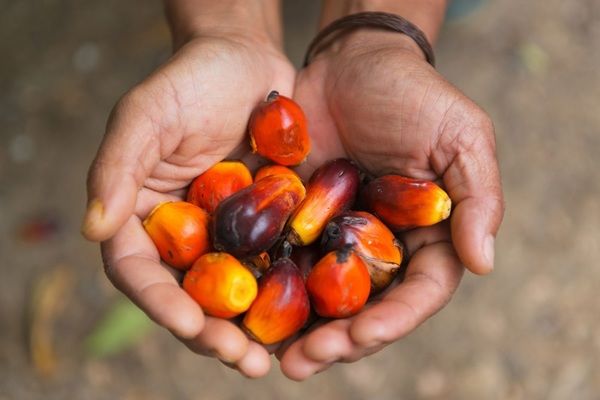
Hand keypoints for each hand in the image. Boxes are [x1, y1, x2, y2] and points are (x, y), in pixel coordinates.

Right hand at [82, 15, 294, 376]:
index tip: (189, 324)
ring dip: (250, 327)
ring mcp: (227, 233)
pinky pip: (274, 264)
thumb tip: (92, 230)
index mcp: (142, 214)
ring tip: (272, 358)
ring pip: (233, 290)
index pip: (139, 270)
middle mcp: (183, 232)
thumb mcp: (147, 113)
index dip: (160, 302)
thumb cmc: (191, 78)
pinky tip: (307, 316)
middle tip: (242, 360)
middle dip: (211, 331)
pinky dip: (286, 293)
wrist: (247, 58)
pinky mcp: (268, 225)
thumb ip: (117, 167)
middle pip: (189, 293)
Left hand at [277, 30, 503, 379]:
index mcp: (428, 236)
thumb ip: (477, 199)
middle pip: (364, 308)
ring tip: (273, 356)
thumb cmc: (414, 95)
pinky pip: (285, 262)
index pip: (418, 292)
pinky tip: (247, 311)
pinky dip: (270, 289)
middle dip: (338, 340)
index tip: (361, 335)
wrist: (352, 62)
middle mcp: (382, 247)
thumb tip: (482, 263)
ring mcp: (338, 238)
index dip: (392, 320)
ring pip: (321, 297)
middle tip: (303, 362)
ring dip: (299, 331)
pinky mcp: (299, 222)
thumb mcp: (461, 137)